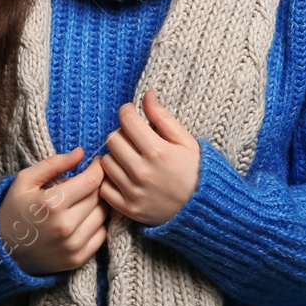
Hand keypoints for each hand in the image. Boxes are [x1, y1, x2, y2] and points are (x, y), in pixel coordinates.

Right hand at [0, 146, 111, 275]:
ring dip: (98, 204)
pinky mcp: (77, 260)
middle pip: (99, 197)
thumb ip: (53, 164)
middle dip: (98, 184)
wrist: (1, 251)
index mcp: (52, 204)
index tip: (96, 163)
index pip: (92, 180)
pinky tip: (83, 218)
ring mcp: (72, 245)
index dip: (98, 167)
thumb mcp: (25, 181)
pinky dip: (97, 224)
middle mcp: (65, 226)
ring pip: (103, 215)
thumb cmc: (13, 210)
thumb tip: (80, 153)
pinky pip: (101, 235)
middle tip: (89, 179)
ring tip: (85, 198)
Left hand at [99, 88, 201, 226]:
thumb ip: (164, 118)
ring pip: (106, 162)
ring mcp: (133, 192)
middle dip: (122, 133)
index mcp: (158, 152)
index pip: (127, 121)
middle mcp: (142, 172)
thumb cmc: (196, 172)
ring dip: (115, 156)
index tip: (131, 112)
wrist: (201, 210)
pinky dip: (110, 179)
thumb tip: (147, 94)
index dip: (127, 111)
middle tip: (133, 137)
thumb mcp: (187, 141)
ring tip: (131, 157)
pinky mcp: (128, 208)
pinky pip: (104, 187)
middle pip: (112, 140)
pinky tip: (124, 175)